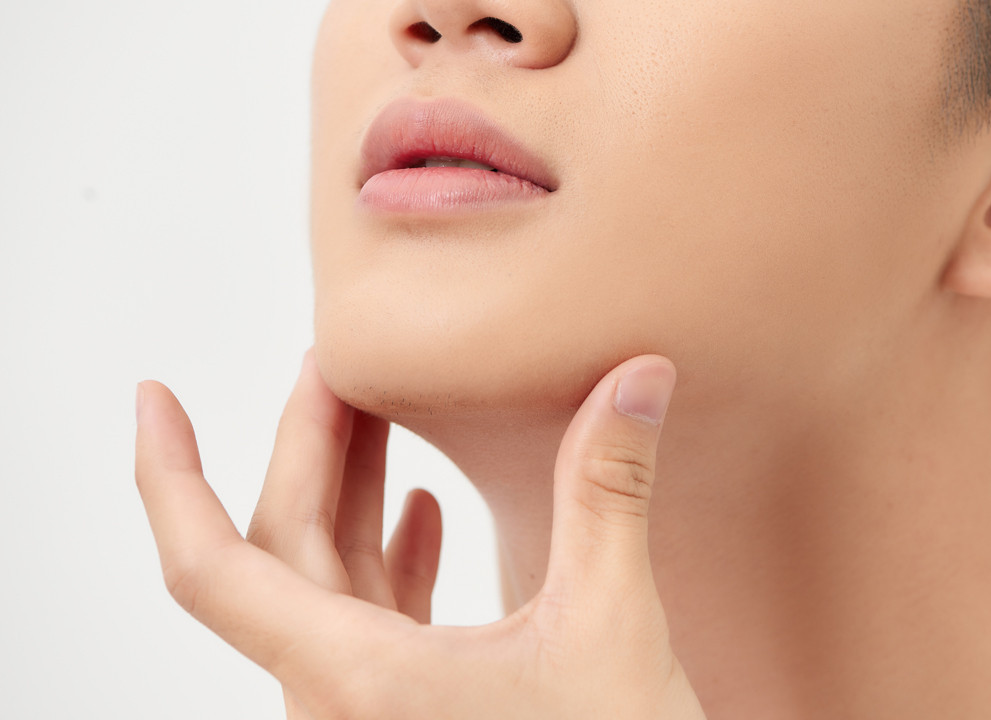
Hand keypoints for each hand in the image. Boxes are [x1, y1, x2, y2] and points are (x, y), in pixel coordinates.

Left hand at [134, 350, 704, 719]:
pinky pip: (368, 621)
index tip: (153, 399)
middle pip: (281, 547)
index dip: (167, 477)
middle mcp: (341, 697)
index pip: (211, 571)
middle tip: (335, 360)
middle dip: (304, 445)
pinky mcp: (412, 710)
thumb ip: (609, 492)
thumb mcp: (611, 626)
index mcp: (358, 678)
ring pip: (323, 582)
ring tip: (377, 409)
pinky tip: (420, 509)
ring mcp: (372, 707)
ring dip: (348, 492)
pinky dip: (386, 556)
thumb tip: (638, 377)